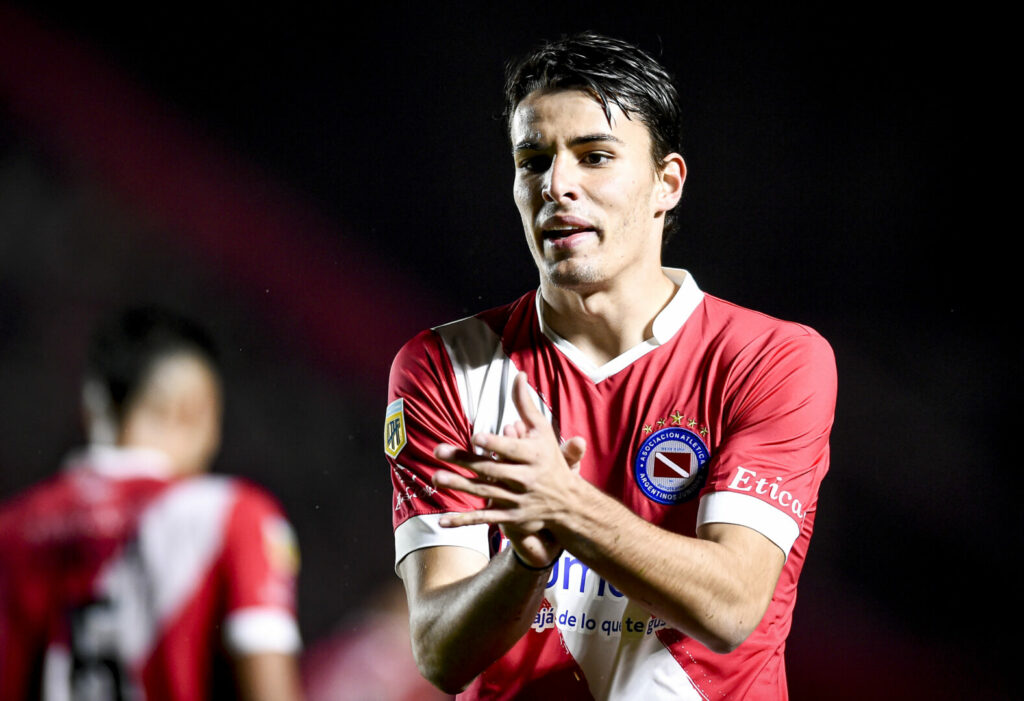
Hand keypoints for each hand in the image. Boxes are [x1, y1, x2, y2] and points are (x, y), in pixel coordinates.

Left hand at [432, 373, 585, 567]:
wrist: (568, 502)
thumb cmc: (550, 459)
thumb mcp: (543, 431)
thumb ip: (526, 404)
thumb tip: (517, 374)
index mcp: (533, 457)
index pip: (511, 450)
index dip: (494, 444)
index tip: (476, 437)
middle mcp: (524, 479)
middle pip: (491, 470)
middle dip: (466, 462)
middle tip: (438, 451)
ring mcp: (516, 500)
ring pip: (484, 493)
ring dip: (459, 486)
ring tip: (435, 477)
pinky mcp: (509, 517)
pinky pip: (484, 519)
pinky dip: (463, 521)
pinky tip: (442, 521)